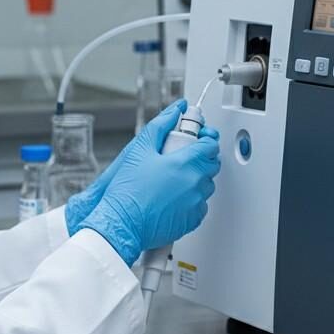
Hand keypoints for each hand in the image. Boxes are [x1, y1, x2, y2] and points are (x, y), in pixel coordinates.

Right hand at [78, 106, 220, 266]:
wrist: (121, 223)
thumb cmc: (128, 190)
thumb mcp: (140, 148)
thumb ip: (162, 124)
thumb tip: (176, 109)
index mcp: (186, 162)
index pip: (211, 144)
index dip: (205, 138)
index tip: (197, 138)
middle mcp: (196, 182)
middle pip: (212, 164)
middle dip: (201, 158)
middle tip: (181, 158)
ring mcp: (196, 203)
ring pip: (207, 186)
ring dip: (196, 179)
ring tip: (174, 179)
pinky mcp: (192, 220)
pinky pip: (200, 206)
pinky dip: (192, 200)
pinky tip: (173, 198)